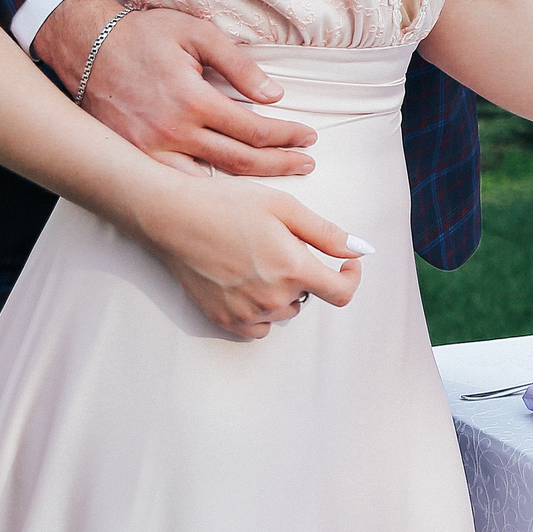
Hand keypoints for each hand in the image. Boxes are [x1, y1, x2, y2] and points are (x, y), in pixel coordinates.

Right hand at [35, 0, 316, 175]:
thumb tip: (275, 95)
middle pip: (241, 161)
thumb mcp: (196, 33)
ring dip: (251, 186)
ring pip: (212, 181)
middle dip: (280, 164)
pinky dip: (208, 192)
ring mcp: (151, 153)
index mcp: (193, 100)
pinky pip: (179, 185)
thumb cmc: (143, 35)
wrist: (84, 46)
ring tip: (280, 185)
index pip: (255, 129)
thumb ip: (239, 65)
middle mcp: (173, 133)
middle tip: (307, 163)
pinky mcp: (135, 160)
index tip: (308, 136)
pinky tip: (231, 193)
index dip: (287, 135)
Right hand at [124, 175, 369, 339]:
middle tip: (277, 242)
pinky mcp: (223, 320)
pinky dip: (261, 310)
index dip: (350, 277)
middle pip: (307, 296)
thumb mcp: (283, 207)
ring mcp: (246, 313)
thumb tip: (359, 249)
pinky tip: (246, 283)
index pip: (340, 293)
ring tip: (257, 258)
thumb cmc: (225, 205)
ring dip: (282, 291)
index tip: (346, 264)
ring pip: (283, 310)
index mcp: (292, 269)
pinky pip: (258, 327)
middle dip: (304, 273)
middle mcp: (272, 298)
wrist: (173, 217)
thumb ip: (326, 233)